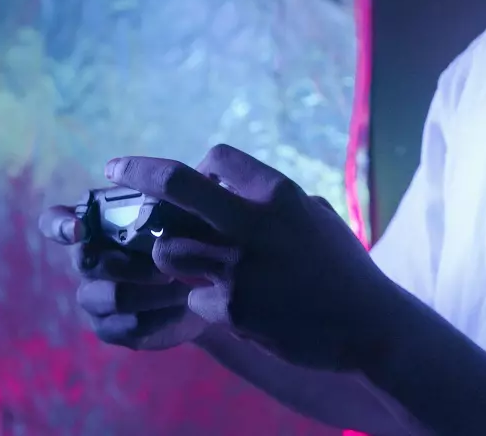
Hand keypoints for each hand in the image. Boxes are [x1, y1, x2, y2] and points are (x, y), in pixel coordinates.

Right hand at [38, 204, 210, 350]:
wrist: (210, 284)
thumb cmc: (190, 234)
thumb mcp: (184, 208)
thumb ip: (170, 195)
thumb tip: (175, 182)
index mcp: (94, 222)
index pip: (55, 221)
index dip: (60, 225)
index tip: (78, 228)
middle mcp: (87, 258)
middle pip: (87, 261)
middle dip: (130, 264)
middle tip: (168, 264)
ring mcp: (95, 295)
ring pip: (110, 296)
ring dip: (150, 292)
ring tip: (182, 285)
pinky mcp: (111, 327)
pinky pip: (125, 326)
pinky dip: (158, 317)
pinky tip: (182, 307)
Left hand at [105, 144, 399, 371]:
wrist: (370, 327)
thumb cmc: (343, 269)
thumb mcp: (315, 216)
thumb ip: (272, 200)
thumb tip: (230, 183)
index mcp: (278, 194)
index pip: (218, 157)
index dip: (200, 168)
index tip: (191, 180)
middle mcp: (254, 224)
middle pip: (176, 184)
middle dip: (139, 171)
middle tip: (114, 166)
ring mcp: (239, 268)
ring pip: (167, 247)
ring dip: (167, 253)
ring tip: (183, 261)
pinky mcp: (233, 309)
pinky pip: (193, 297)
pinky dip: (203, 302)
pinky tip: (232, 308)